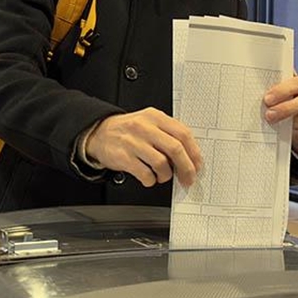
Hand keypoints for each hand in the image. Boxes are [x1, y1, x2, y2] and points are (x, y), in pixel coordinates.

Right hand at [84, 108, 201, 186]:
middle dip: (186, 168)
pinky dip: (151, 180)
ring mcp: (133, 142)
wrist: (99, 133)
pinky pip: (145, 174)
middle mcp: (145, 128)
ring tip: (163, 176)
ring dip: (166, 175)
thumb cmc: (128, 130)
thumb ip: (168, 133)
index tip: (197, 165)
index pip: (183, 134)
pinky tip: (149, 178)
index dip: (194, 152)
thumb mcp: (149, 122)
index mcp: (155, 117)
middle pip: (176, 149)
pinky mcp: (123, 157)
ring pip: (162, 164)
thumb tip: (190, 155)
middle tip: (188, 178)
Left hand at [263, 74, 297, 154]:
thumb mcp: (292, 93)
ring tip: (281, 124)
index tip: (268, 99)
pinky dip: (297, 135)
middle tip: (270, 115)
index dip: (281, 91)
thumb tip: (266, 95)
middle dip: (285, 109)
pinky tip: (293, 132)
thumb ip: (283, 91)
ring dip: (289, 125)